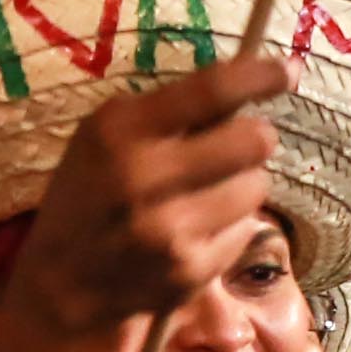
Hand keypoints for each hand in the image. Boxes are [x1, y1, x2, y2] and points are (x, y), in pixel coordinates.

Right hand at [0, 55, 287, 338]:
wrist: (63, 281)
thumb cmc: (92, 193)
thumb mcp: (107, 136)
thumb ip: (170, 111)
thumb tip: (252, 82)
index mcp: (119, 130)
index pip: (212, 90)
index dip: (261, 76)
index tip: (287, 70)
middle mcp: (142, 177)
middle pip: (253, 140)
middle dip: (253, 139)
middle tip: (237, 147)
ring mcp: (168, 229)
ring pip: (256, 186)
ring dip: (242, 185)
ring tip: (206, 194)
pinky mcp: (189, 270)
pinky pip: (246, 230)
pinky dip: (231, 227)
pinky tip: (196, 231)